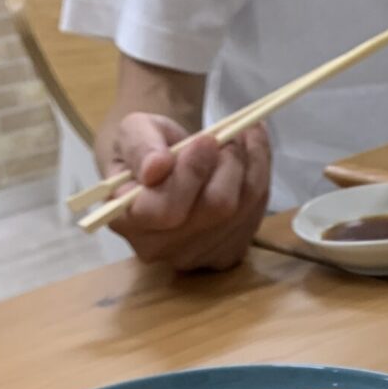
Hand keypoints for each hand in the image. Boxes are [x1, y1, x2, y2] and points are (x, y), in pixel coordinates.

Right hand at [96, 113, 271, 270]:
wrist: (165, 166)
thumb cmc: (146, 149)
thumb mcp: (133, 131)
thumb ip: (139, 146)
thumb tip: (156, 167)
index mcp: (127, 220)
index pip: (164, 209)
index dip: (190, 173)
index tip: (206, 139)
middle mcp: (159, 248)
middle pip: (214, 208)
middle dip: (228, 163)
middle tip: (228, 134)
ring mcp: (195, 257)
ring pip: (241, 208)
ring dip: (248, 165)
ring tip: (240, 138)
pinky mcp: (226, 254)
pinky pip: (255, 215)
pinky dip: (260, 177)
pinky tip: (251, 156)